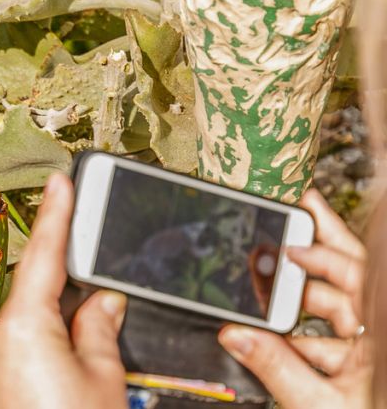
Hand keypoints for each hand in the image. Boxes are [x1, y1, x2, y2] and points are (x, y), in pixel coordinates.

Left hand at [0, 173, 127, 407]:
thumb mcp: (105, 382)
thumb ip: (99, 329)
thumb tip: (102, 301)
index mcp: (25, 329)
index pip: (45, 256)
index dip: (57, 215)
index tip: (61, 181)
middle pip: (35, 303)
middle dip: (67, 304)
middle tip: (101, 311)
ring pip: (24, 339)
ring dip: (53, 343)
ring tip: (87, 376)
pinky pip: (11, 367)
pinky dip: (36, 368)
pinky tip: (60, 392)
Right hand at [218, 189, 371, 408]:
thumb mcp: (320, 404)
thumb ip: (276, 368)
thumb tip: (235, 335)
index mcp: (382, 336)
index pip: (355, 272)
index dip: (321, 249)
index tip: (290, 232)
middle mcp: (379, 337)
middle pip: (347, 279)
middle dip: (312, 254)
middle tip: (285, 219)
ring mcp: (369, 355)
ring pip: (333, 310)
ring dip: (297, 298)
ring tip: (268, 271)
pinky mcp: (354, 374)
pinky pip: (322, 343)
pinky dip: (296, 337)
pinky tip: (272, 335)